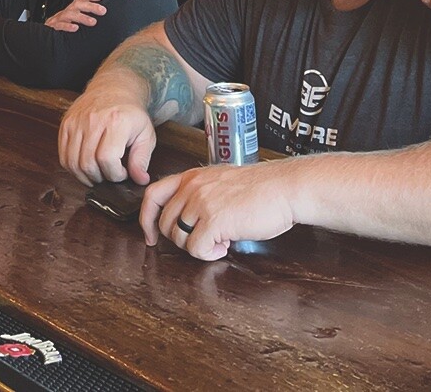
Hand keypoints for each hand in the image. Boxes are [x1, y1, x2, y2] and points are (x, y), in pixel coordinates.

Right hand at [45, 0, 105, 32]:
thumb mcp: (74, 17)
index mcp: (72, 8)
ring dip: (82, 17)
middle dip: (91, 6)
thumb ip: (85, 14)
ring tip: (93, 22)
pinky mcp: (54, 27)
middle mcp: (67, 11)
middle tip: (102, 10)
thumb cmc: (63, 24)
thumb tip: (101, 13)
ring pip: (70, 14)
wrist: (45, 33)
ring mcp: (60, 19)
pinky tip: (75, 28)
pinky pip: (60, 25)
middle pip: (78, 4)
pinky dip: (67, 26)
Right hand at [58, 89, 157, 185]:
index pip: (107, 159)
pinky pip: (63, 155)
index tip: (122, 173)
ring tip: (98, 173)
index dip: (115, 174)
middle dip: (100, 178)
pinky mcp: (66, 124)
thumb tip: (140, 180)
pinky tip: (85, 166)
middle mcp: (93, 120)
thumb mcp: (145, 135)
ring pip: (72, 162)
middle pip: (88, 163)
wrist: (113, 88)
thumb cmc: (130, 114)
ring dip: (85, 176)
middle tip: (109, 174)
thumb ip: (142, 159)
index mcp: (116, 122)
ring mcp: (76, 121)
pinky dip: (72, 167)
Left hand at [142, 161, 301, 260]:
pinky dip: (209, 254)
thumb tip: (188, 219)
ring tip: (219, 239)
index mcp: (192, 176)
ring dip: (197, 246)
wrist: (284, 188)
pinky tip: (225, 245)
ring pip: (179, 238)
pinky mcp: (214, 221)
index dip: (146, 219)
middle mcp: (192, 187)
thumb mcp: (221, 181)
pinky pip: (196, 249)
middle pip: (166, 223)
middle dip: (181, 239)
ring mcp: (201, 203)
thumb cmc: (261, 188)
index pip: (153, 195)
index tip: (151, 236)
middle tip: (203, 240)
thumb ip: (200, 194)